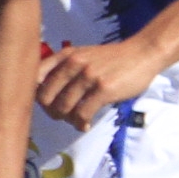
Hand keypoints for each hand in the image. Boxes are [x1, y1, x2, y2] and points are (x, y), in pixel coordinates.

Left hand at [31, 35, 162, 128]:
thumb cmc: (112, 58)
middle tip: (61, 116)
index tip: (46, 104)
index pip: (35, 78)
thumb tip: (42, 94)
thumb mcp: (83, 54)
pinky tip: (85, 125)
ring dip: (67, 120)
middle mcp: (74, 64)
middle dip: (50, 111)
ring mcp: (88, 76)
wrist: (143, 52)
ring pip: (63, 108)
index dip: (35, 95)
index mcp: (65, 55)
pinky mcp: (103, 89)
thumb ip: (64, 68)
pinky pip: (82, 114)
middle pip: (45, 97)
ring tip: (76, 121)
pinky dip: (81, 124)